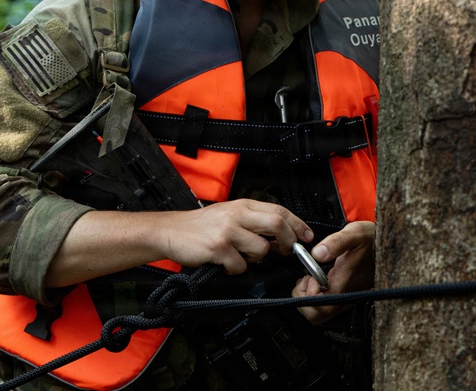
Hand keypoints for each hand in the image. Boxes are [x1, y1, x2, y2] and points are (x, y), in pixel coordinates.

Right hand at [45, 199, 311, 286]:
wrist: (169, 231)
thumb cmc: (200, 226)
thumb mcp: (228, 214)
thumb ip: (252, 219)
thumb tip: (281, 233)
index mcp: (242, 205)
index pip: (279, 210)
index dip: (297, 224)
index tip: (305, 236)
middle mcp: (236, 214)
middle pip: (277, 224)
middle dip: (287, 241)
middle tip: (284, 251)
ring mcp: (227, 231)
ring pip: (261, 249)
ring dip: (256, 259)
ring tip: (241, 257)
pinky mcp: (217, 248)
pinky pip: (240, 265)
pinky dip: (235, 269)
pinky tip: (224, 264)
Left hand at [291, 220, 374, 324]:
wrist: (388, 245)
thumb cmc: (370, 240)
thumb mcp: (354, 234)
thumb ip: (336, 243)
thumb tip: (317, 254)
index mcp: (346, 285)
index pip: (322, 308)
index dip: (309, 295)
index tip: (310, 277)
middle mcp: (347, 297)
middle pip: (317, 316)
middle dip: (304, 299)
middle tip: (308, 279)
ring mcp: (347, 299)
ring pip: (320, 314)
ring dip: (308, 297)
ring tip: (312, 277)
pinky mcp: (346, 296)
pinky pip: (325, 306)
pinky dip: (314, 295)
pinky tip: (317, 279)